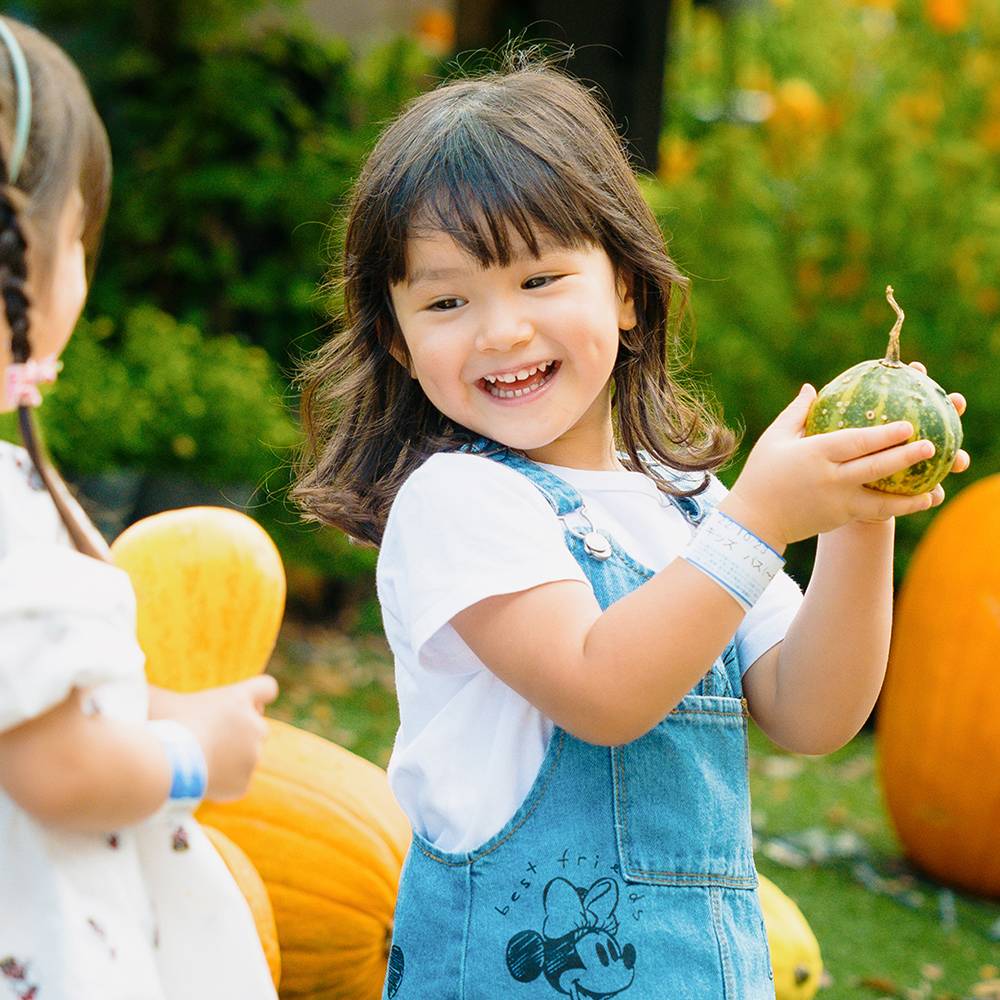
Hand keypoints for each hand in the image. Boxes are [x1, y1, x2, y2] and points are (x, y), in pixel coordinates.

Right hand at [157, 675, 277, 800]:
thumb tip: (131, 676)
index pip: (267, 687)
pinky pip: (237, 781)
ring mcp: (252, 756)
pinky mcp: (244, 783)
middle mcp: (253, 725)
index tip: (246, 702)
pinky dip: (223, 784)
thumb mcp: (157, 698)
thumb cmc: (156, 725)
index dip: (257, 694)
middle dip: (239, 731)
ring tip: (199, 762)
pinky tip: (199, 781)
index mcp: (238, 698)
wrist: (161, 767)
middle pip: (257, 725)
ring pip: (248, 755)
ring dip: (231, 758)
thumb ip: (159, 691)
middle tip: (210, 738)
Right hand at [720, 383, 961, 549]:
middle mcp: (830, 479)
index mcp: (814, 454)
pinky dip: (898, 508)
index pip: (856, 442)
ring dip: (911, 496)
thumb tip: (812, 388)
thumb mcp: (774, 439)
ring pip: (882, 501)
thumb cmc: (762, 474)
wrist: (754, 520)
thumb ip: (797, 413)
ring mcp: (837, 503)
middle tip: (931, 446)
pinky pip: (875, 513)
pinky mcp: (840, 519)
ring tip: (936, 487)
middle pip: (875, 468)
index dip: (884, 434)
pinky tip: (917, 502)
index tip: (908, 425)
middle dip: (906, 458)